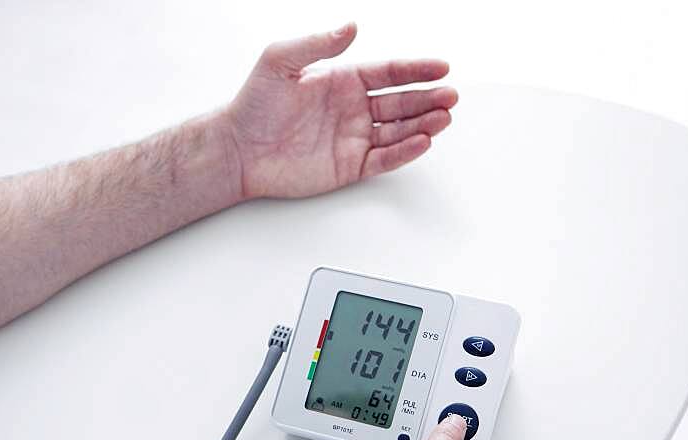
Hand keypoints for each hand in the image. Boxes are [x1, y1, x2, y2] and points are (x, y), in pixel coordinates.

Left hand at [223, 22, 456, 199]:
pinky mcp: (348, 167)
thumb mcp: (280, 60)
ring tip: (444, 117)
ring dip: (424, 124)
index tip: (441, 67)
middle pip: (402, 102)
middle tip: (451, 95)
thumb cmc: (252, 104)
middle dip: (428, 98)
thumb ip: (318, 42)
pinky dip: (404, 152)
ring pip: (398, 131)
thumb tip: (351, 25)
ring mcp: (353, 138)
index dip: (416, 69)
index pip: (389, 72)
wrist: (237, 149)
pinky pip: (383, 159)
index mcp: (343, 80)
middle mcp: (352, 109)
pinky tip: (422, 141)